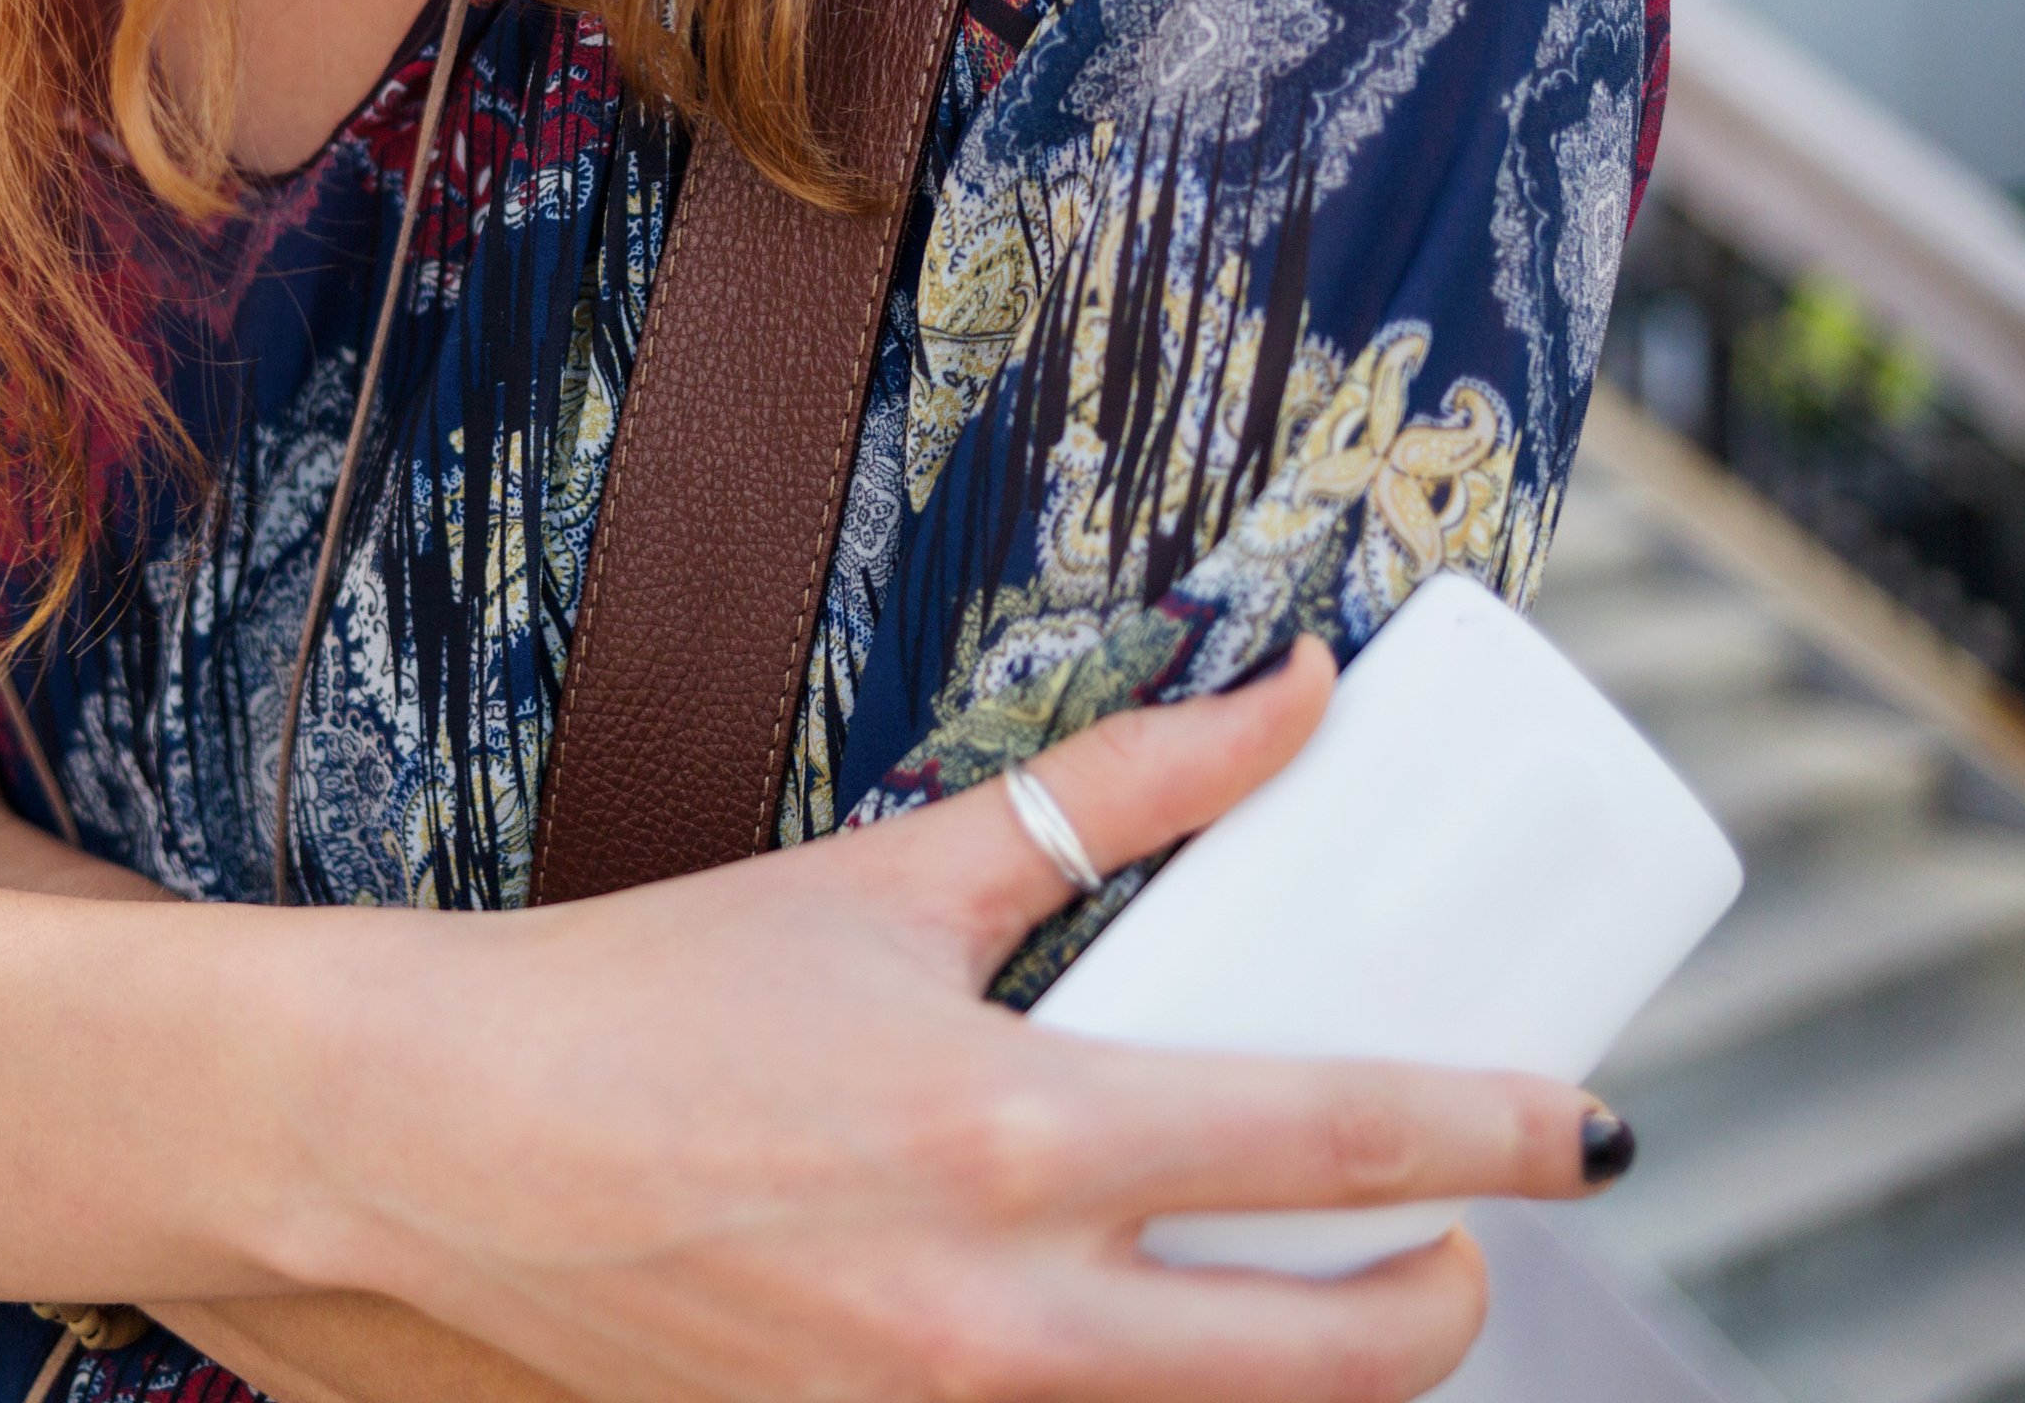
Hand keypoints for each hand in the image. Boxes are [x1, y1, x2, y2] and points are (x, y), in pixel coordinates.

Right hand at [289, 642, 1612, 1402]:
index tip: (1594, 1121)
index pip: (1333, 1144)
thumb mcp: (885, 880)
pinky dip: (1136, 1397)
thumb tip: (1299, 693)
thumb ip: (1113, 792)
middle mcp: (998, 1317)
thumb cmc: (643, 998)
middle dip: (1448, 1309)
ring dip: (1299, 1368)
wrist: (431, 1150)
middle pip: (1336, 1363)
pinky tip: (1119, 1328)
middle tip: (1457, 1242)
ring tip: (1294, 1284)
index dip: (1501, 1132)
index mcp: (1012, 1138)